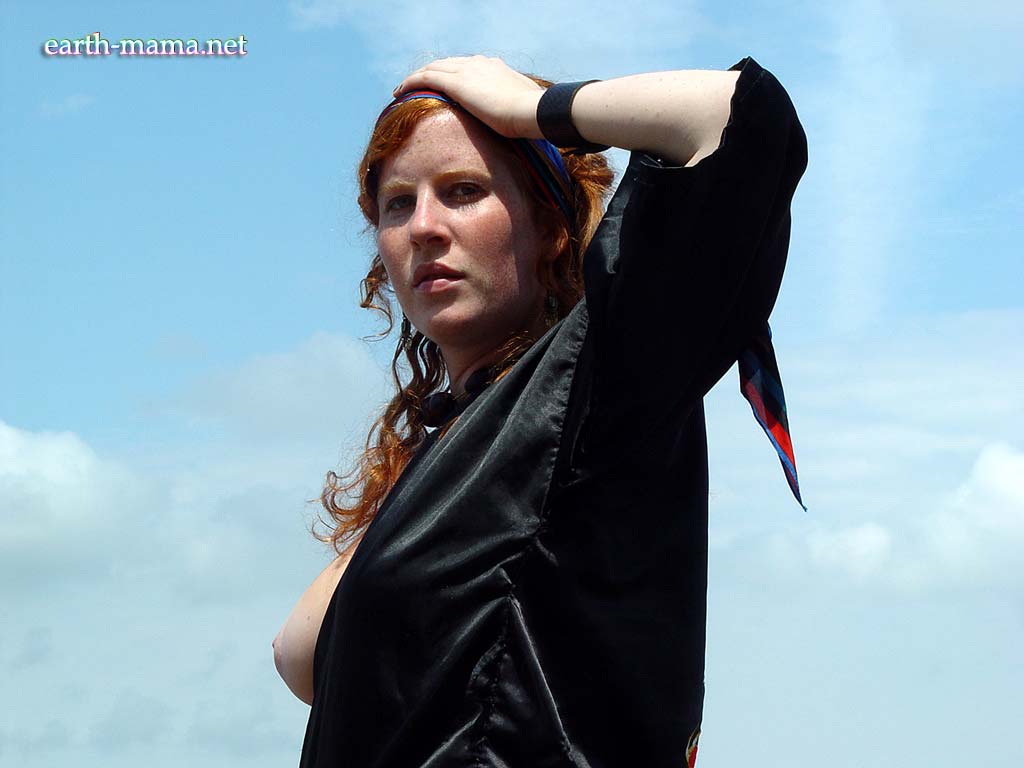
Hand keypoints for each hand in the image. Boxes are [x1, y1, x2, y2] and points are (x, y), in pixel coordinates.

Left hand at [392, 55, 544, 138]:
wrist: (533, 111)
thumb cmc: (533, 116)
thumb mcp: (522, 109)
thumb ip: (513, 110)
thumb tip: (516, 123)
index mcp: (495, 68)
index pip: (467, 67)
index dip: (451, 74)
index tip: (443, 86)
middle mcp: (479, 64)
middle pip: (447, 64)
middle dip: (431, 73)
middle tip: (417, 86)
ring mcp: (467, 71)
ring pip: (433, 68)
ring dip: (417, 77)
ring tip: (403, 89)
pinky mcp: (457, 82)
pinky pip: (426, 77)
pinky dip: (411, 82)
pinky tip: (399, 92)